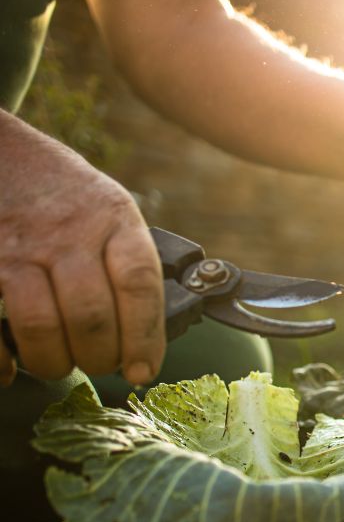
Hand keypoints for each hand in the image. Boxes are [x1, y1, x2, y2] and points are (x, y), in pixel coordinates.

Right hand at [0, 112, 164, 386]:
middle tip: (102, 366)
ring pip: (42, 325)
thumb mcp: (109, 207)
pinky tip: (9, 368)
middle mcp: (67, 232)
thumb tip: (149, 334)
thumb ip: (127, 259)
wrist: (0, 151)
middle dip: (101, 357)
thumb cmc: (62, 191)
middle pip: (91, 315)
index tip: (144, 370)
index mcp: (113, 218)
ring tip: (60, 365)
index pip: (138, 284)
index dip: (144, 337)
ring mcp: (17, 246)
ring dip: (54, 362)